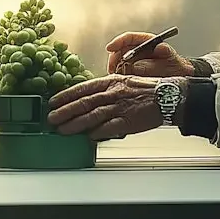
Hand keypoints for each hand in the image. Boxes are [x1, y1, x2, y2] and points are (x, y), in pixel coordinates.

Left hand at [47, 74, 185, 140]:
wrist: (168, 96)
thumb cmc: (145, 90)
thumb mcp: (122, 83)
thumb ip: (105, 91)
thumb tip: (87, 101)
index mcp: (110, 82)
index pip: (83, 88)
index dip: (65, 95)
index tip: (52, 102)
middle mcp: (113, 93)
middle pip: (84, 103)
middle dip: (64, 111)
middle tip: (51, 119)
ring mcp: (120, 107)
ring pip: (92, 116)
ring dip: (75, 124)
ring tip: (62, 130)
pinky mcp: (129, 121)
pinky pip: (110, 127)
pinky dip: (98, 132)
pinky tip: (88, 137)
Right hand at [106, 31, 192, 76]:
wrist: (181, 76)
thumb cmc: (176, 65)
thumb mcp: (171, 60)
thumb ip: (160, 57)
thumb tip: (146, 57)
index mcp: (147, 41)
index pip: (129, 38)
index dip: (118, 42)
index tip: (110, 48)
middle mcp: (138, 49)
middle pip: (119, 50)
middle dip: (114, 59)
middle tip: (112, 69)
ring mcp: (134, 60)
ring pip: (118, 61)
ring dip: (115, 68)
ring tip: (117, 76)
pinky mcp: (133, 71)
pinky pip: (122, 71)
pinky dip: (119, 75)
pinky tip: (120, 80)